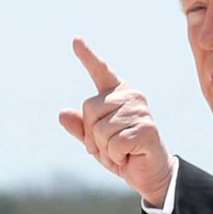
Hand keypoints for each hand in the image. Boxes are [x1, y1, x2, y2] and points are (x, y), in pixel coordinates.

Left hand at [59, 37, 175, 207]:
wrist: (150, 174)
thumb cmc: (124, 154)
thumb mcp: (97, 143)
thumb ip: (81, 128)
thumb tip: (62, 114)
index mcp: (118, 95)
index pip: (101, 71)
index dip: (88, 56)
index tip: (76, 39)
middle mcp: (131, 97)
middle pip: (88, 109)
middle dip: (92, 135)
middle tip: (112, 146)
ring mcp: (140, 111)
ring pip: (100, 130)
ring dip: (105, 149)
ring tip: (123, 151)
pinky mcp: (146, 129)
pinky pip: (113, 144)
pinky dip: (116, 157)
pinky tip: (130, 156)